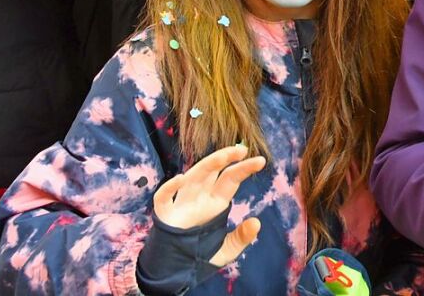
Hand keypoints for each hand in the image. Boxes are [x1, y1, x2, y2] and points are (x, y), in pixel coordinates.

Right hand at [152, 144, 265, 265]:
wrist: (175, 273)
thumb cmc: (200, 256)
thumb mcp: (226, 250)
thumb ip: (241, 238)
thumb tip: (256, 222)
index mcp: (215, 204)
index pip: (230, 179)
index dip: (244, 169)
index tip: (261, 161)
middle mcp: (200, 199)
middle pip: (212, 172)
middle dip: (225, 158)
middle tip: (242, 149)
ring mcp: (182, 205)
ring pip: (192, 178)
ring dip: (206, 166)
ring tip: (222, 157)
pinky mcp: (165, 216)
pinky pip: (163, 199)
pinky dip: (169, 188)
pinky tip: (180, 179)